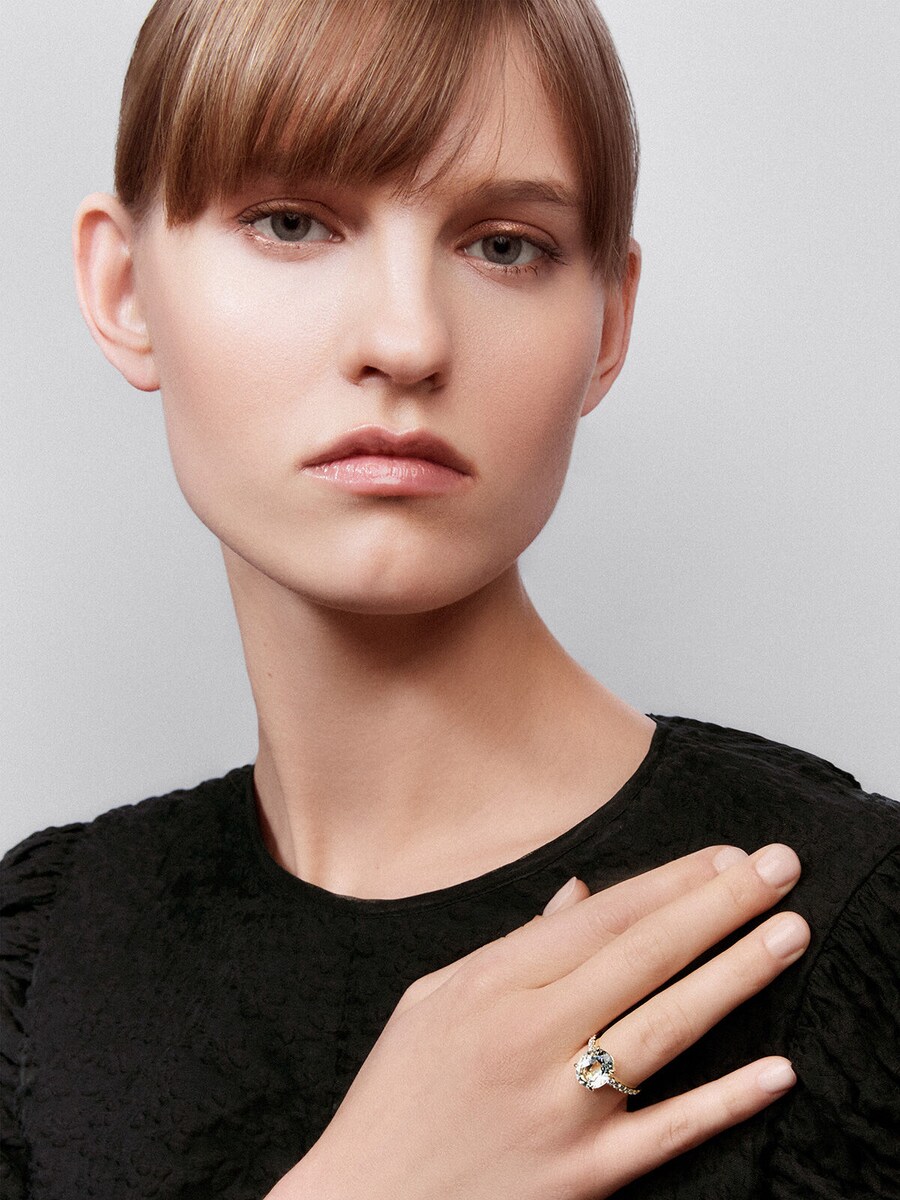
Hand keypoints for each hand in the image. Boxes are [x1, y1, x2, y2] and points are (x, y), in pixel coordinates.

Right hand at [266, 844, 807, 1198]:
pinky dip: (727, 1102)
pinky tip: (777, 1070)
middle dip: (720, 904)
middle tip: (779, 867)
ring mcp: (562, 1110)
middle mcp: (530, 1039)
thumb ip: (514, 945)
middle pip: (645, 958)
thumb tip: (582, 893)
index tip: (723, 856)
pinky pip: (669, 1132)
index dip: (670, 882)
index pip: (602, 918)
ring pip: (667, 1029)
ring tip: (790, 933)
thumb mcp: (434, 998)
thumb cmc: (397, 1094)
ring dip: (737, 976)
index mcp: (491, 986)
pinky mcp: (584, 1176)